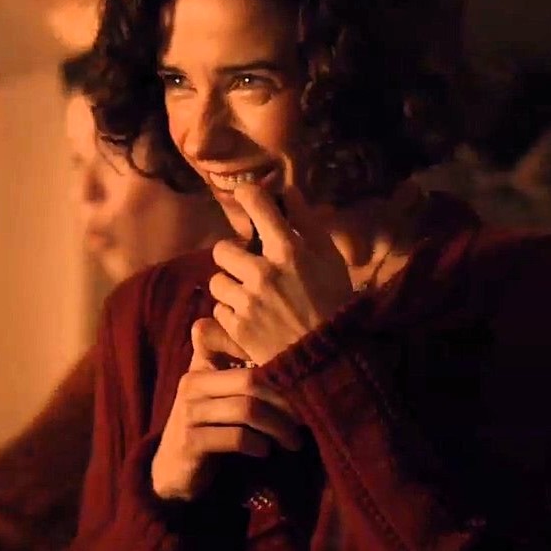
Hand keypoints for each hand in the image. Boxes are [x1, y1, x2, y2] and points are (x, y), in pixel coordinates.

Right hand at [150, 318, 302, 501]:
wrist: (174, 470)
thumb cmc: (209, 427)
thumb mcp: (220, 394)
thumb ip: (242, 370)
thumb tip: (292, 355)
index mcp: (200, 365)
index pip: (215, 334)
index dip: (250, 342)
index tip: (287, 365)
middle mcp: (192, 382)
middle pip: (250, 378)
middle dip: (285, 399)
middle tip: (305, 417)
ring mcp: (189, 412)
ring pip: (247, 409)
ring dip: (278, 427)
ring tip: (293, 440)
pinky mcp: (191, 442)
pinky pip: (237, 438)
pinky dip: (259, 444)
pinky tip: (265, 450)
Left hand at [209, 185, 352, 364]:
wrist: (330, 360)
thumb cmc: (334, 303)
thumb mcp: (330, 258)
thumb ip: (307, 222)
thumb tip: (287, 190)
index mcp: (289, 251)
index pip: (256, 205)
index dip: (248, 196)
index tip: (246, 198)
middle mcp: (263, 272)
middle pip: (223, 249)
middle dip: (233, 258)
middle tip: (249, 268)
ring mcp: (247, 301)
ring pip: (217, 282)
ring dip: (230, 287)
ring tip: (250, 297)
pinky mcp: (237, 328)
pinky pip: (219, 310)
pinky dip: (231, 313)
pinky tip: (251, 318)